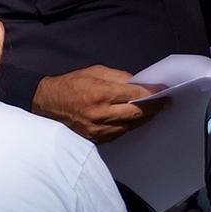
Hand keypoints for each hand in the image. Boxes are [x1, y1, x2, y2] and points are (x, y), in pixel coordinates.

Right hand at [31, 66, 163, 143]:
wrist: (46, 104)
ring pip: (131, 125)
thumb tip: (140, 83)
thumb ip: (119, 78)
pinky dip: (129, 125)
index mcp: (101, 94)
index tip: (164, 91)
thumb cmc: (70, 85)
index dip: (153, 93)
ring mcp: (98, 130)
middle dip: (154, 107)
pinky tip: (135, 118)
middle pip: (137, 114)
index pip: (136, 95)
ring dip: (143, 118)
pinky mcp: (95, 139)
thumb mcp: (94, 72)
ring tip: (153, 110)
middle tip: (165, 102)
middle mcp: (101, 114)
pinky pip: (120, 133)